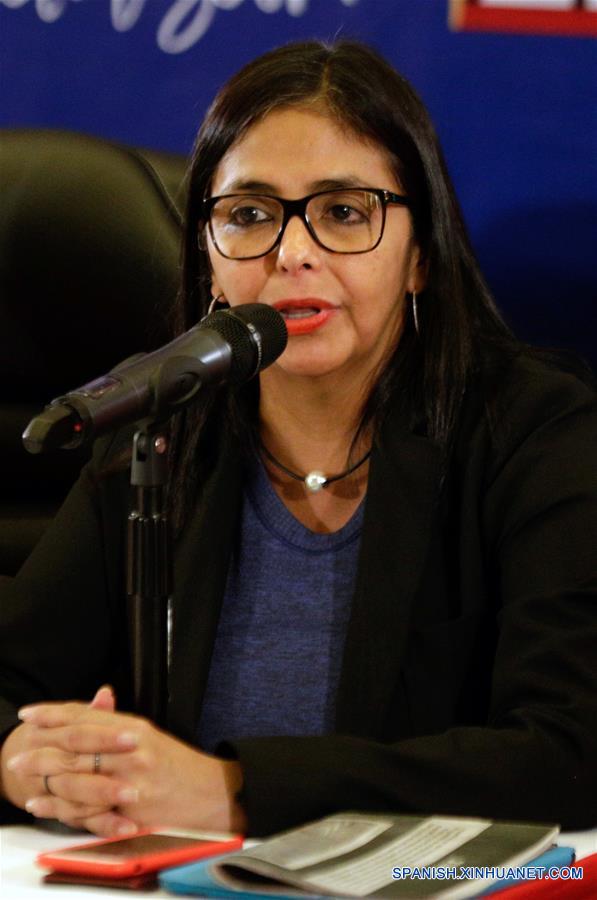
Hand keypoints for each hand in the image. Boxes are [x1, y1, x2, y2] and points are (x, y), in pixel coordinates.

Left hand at [5, 696, 246, 836]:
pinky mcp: (129, 808)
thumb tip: (98, 701)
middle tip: (16, 752)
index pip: (86, 715)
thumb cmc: (179, 768)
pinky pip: (86, 807)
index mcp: (134, 728)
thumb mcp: (150, 737)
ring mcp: (130, 778)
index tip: (29, 715)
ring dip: (44, 775)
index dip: (53, 714)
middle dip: (41, 746)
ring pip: (76, 774)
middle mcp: (131, 749)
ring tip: (21, 776)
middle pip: (76, 742)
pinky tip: (42, 805)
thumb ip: (119, 723)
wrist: (211, 794)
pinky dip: (59, 807)